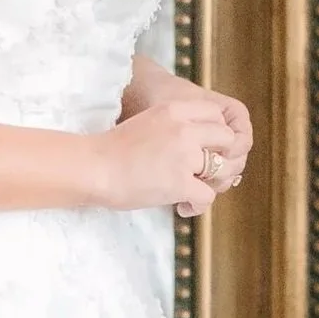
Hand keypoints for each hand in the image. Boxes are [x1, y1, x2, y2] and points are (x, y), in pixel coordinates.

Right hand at [121, 64, 252, 216]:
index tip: (202, 148)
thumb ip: (172, 127)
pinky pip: (207, 196)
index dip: (215, 133)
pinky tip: (185, 207)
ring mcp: (184, 156)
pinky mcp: (180, 183)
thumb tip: (192, 147)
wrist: (92, 168)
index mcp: (176, 109)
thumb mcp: (147, 123)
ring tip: (196, 191)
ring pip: (222, 168)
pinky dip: (199, 205)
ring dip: (214, 182)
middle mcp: (185, 129)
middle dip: (220, 156)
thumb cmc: (110, 151)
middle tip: (204, 171)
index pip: (216, 115)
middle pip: (226, 139)